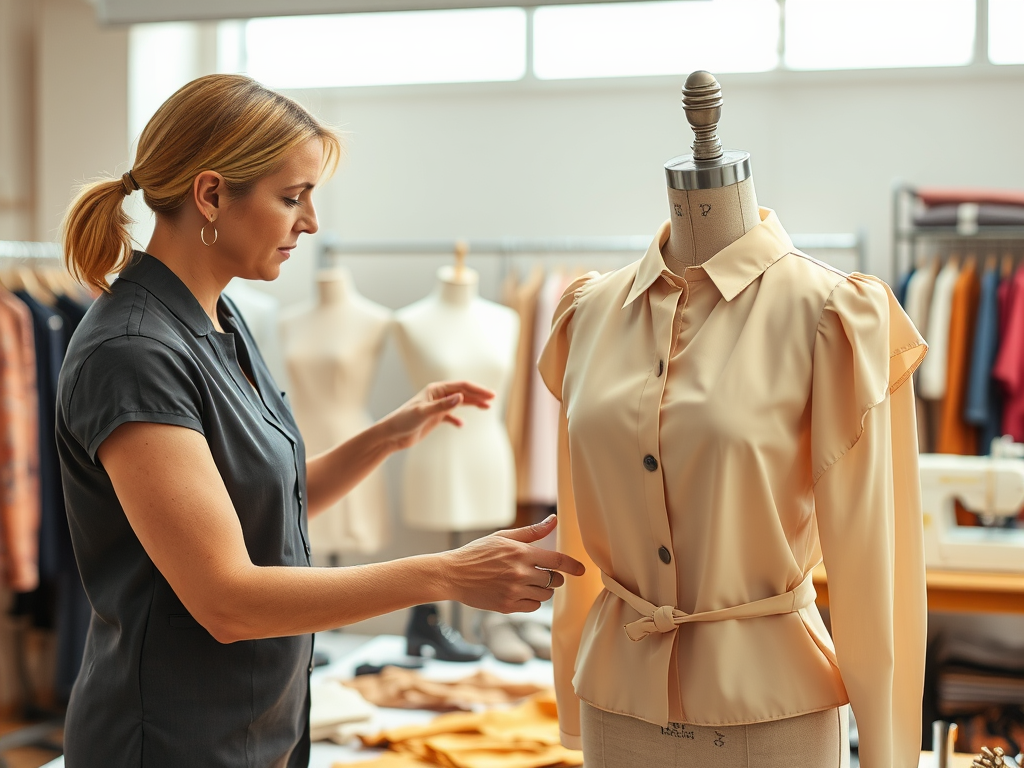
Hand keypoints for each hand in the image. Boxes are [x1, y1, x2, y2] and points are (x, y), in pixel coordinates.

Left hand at [381, 381, 494, 451]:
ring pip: (459, 403)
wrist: (391, 435)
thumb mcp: (424, 413)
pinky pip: (450, 417)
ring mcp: (436, 407)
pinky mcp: (434, 419)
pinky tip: (461, 425)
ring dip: (472, 404)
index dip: (477, 390)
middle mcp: (437, 396)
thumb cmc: (403, 421)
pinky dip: (457, 419)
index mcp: (435, 389)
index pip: (461, 386)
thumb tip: (461, 397)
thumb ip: (443, 406)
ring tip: (486, 407)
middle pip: (462, 393)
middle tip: (493, 399)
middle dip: (478, 395)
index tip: (490, 395)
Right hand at [443, 515, 586, 613]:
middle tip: (542, 574)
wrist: (453, 574)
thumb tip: (554, 519)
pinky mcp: (507, 606)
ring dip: (542, 590)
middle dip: (553, 577)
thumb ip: (532, 532)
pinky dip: (531, 601)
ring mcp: (514, 591)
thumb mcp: (503, 537)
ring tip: (527, 582)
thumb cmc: (478, 553)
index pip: (557, 561)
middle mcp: (520, 572)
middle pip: (554, 580)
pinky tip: (520, 592)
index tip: (582, 570)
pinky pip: (533, 606)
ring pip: (545, 595)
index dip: (573, 566)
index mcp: (521, 553)